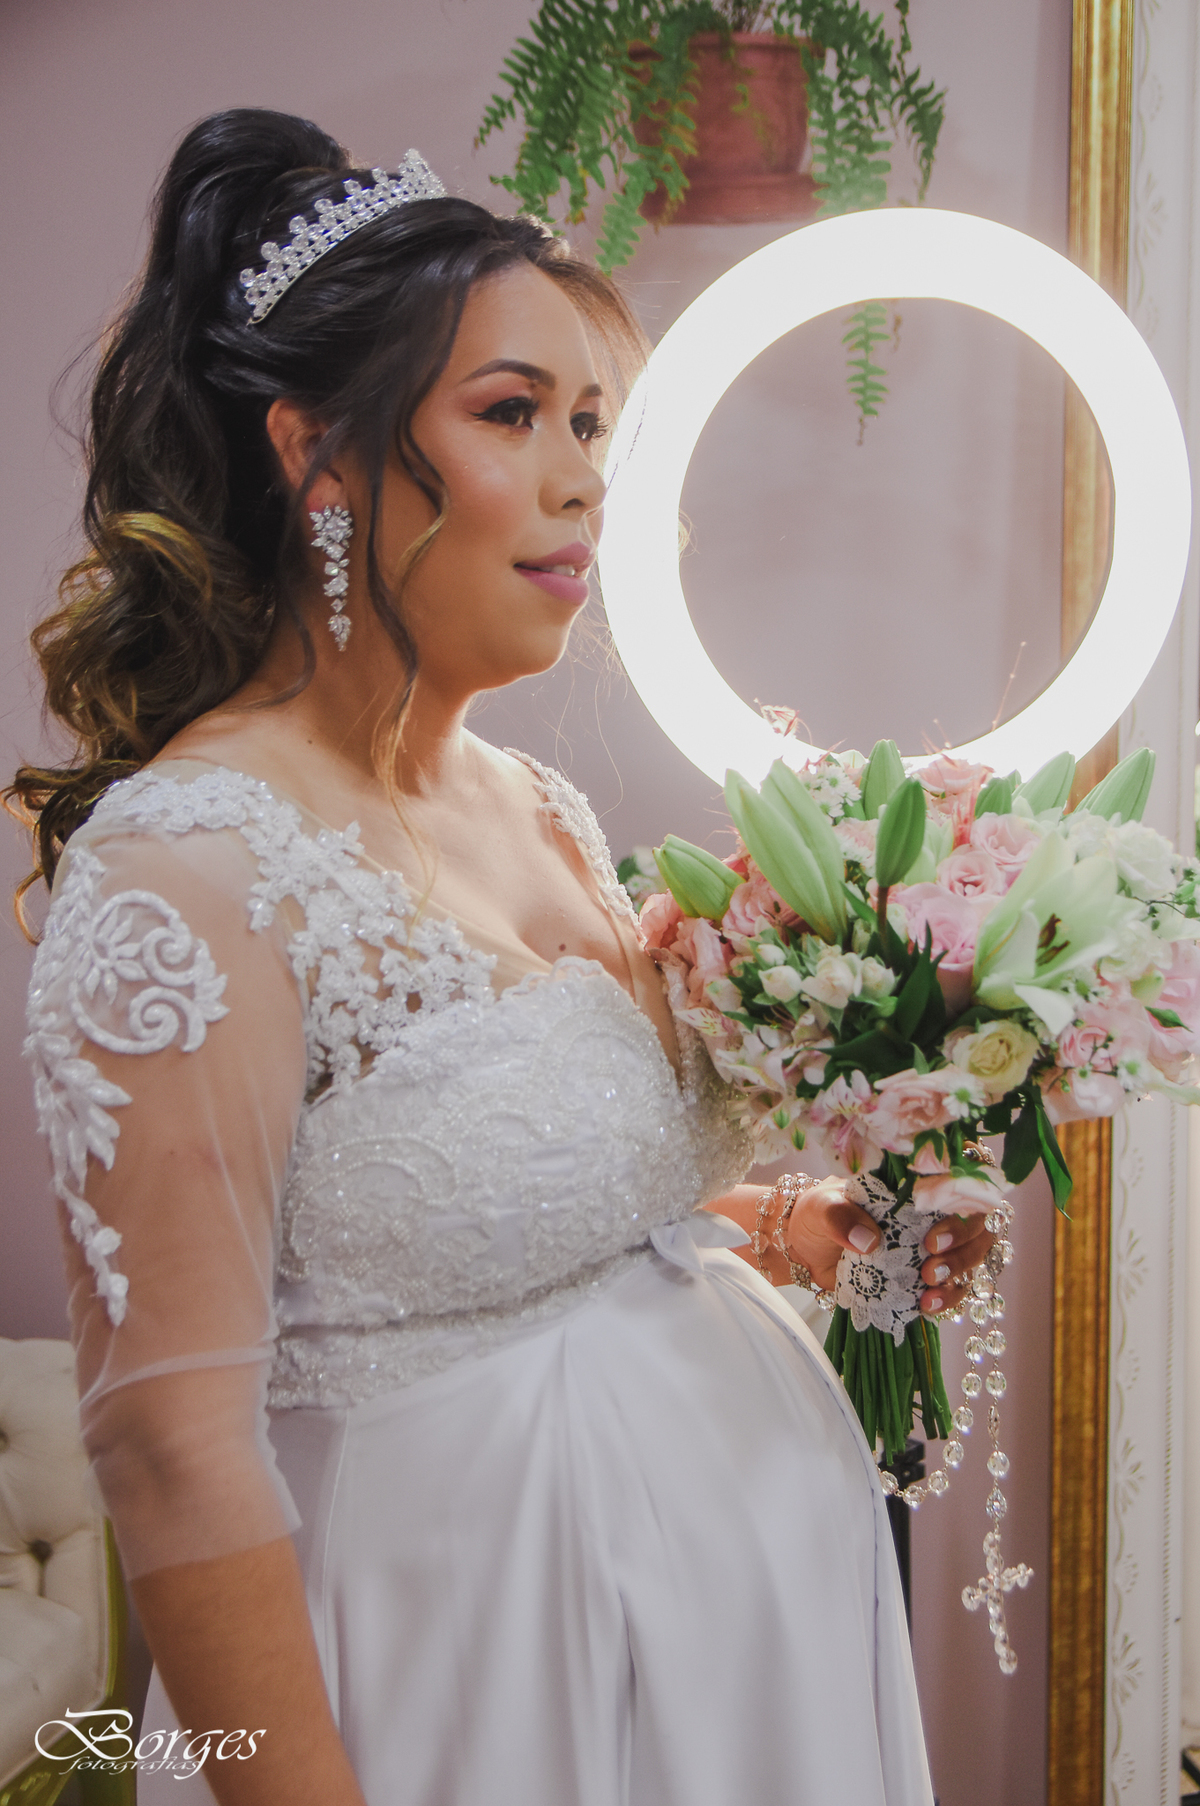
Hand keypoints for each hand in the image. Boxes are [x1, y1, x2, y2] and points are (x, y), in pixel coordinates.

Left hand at [779, 1180, 995, 1310]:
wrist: (802, 1249)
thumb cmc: (817, 1214)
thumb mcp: (821, 1206)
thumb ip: (840, 1216)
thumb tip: (869, 1240)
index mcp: (912, 1184)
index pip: (961, 1179)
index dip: (965, 1197)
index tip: (937, 1221)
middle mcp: (930, 1212)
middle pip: (978, 1221)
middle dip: (964, 1241)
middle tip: (932, 1255)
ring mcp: (932, 1246)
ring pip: (974, 1254)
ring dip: (960, 1270)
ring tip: (929, 1284)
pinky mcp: (924, 1277)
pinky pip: (955, 1287)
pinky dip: (948, 1297)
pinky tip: (928, 1304)